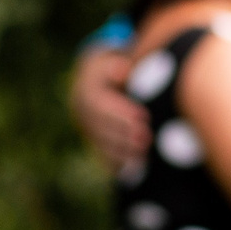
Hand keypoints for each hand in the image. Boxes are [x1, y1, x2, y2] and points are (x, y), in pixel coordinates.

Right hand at [70, 45, 148, 166]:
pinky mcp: (96, 143)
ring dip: (123, 151)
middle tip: (147, 139)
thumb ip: (118, 66)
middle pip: (102, 127)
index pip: (102, 105)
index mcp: (88, 93)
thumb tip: (123, 70)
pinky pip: (104, 156)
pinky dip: (119, 164)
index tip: (143, 117)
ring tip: (145, 154)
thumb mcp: (113, 62)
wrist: (92, 86)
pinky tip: (138, 168)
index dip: (121, 113)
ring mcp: (88, 130)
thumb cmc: (113, 70)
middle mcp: (83, 114)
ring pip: (102, 144)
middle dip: (124, 134)